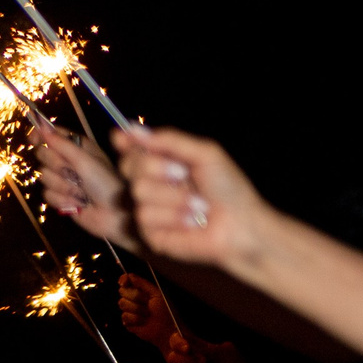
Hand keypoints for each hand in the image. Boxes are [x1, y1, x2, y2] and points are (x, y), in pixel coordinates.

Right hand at [31, 123, 136, 247]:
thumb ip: (62, 144)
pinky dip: (63, 200)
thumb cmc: (105, 183)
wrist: (114, 214)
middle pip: (43, 155)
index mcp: (78, 147)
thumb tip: (42, 127)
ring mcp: (63, 180)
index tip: (33, 140)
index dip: (41, 135)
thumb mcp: (85, 160)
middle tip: (73, 173)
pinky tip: (78, 204)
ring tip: (81, 191)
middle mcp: (69, 161)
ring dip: (63, 186)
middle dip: (57, 166)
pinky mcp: (60, 198)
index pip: (52, 135)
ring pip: (44, 177)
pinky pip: (47, 195)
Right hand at [114, 126, 273, 267]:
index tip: (122, 138)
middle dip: (157, 167)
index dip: (125, 142)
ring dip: (174, 197)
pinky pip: (146, 216)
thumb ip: (169, 140)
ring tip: (198, 205)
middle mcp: (151, 185)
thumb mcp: (204, 154)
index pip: (132, 149)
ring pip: (139, 192)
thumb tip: (132, 128)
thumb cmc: (228, 189)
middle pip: (129, 166)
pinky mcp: (149, 234)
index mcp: (163, 163)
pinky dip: (175, 216)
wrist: (240, 224)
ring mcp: (148, 209)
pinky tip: (192, 222)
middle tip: (183, 174)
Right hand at [116, 272, 174, 349]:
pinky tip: (142, 322)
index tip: (123, 283)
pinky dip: (135, 320)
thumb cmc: (166, 312)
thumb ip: (142, 283)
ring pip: (123, 305)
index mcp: (142, 290)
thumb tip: (129, 276)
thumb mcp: (157, 293)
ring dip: (137, 310)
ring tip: (147, 315)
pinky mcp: (128, 322)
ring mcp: (130, 311)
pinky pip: (124, 317)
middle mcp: (134, 299)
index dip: (124, 280)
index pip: (127, 280)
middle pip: (123, 292)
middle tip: (147, 304)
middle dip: (136, 298)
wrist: (167, 330)